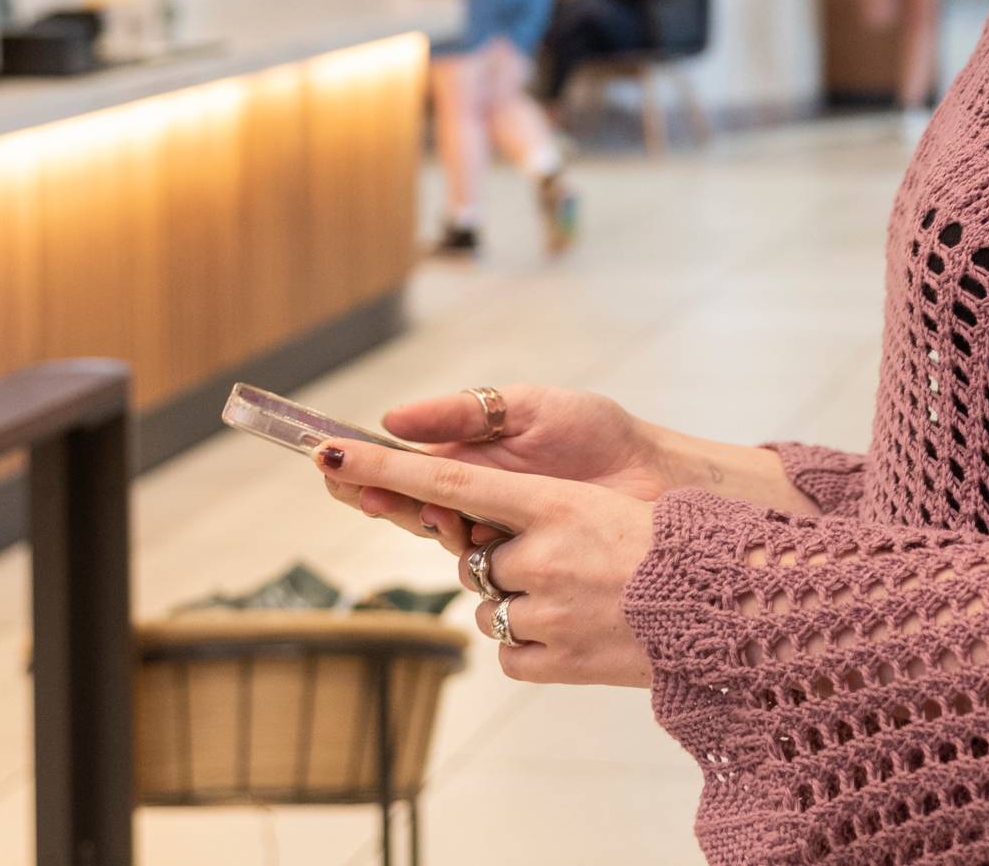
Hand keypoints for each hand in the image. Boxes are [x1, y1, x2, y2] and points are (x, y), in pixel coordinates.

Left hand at [317, 442, 654, 687]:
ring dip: (519, 605)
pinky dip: (531, 647)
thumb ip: (539, 509)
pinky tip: (576, 633)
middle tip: (559, 561)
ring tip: (581, 599)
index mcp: (553, 504)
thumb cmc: (674, 545)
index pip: (448, 483)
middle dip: (502, 561)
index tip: (330, 458)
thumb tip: (479, 519)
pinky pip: (510, 654)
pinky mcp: (556, 662)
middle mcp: (542, 556)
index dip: (384, 470)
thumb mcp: (604, 506)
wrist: (730, 608)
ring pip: (490, 607)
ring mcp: (548, 612)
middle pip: (475, 558)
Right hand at [324, 386, 670, 549]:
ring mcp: (500, 543)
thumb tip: (392, 419)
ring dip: (436, 527)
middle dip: (385, 502)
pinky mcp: (527, 577)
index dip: (364, 471)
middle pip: (410, 512)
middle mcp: (477, 506)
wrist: (659, 477)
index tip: (330, 462)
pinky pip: (484, 580)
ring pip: (443, 545)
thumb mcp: (528, 408)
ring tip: (444, 511)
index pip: (402, 471)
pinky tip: (480, 539)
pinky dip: (476, 559)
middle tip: (374, 494)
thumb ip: (463, 413)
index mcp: (470, 463)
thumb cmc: (597, 435)